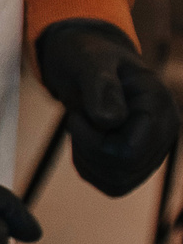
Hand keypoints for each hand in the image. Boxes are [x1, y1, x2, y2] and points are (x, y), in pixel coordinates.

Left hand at [36, 18, 177, 196]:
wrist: (89, 63)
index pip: (128, 152)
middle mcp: (165, 134)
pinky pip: (111, 185)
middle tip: (78, 120)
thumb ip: (101, 88)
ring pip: (116, 182)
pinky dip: (89, 168)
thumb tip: (110, 121)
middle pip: (121, 171)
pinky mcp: (138, 164)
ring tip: (84, 127)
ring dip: (87, 159)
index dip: (92, 141)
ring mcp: (154, 152)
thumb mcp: (90, 62)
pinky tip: (86, 142)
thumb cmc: (89, 58)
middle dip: (88, 149)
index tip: (78, 114)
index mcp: (160, 107)